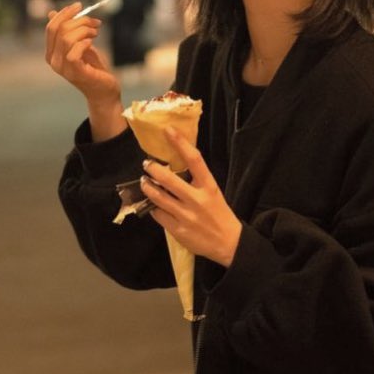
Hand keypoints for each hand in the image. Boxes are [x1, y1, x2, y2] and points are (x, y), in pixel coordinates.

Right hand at [45, 1, 118, 96]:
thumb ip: (68, 31)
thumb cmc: (93, 67)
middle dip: (79, 20)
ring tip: (96, 33)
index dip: (64, 14)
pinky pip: (74, 52)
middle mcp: (53, 61)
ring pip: (67, 38)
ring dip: (85, 30)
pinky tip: (92, 43)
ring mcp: (62, 68)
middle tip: (95, 22)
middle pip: (60, 30)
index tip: (79, 6)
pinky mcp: (74, 72)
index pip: (51, 27)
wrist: (104, 90)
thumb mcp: (80, 44)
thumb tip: (53, 12)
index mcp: (51, 52)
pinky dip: (85, 43)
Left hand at [141, 127, 241, 267]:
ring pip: (159, 197)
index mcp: (209, 187)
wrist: (228, 243)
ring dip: (148, 187)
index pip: (194, 160)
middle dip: (153, 169)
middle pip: (169, 179)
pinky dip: (154, 207)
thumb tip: (175, 166)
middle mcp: (197, 199)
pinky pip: (158, 215)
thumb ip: (196, 181)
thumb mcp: (213, 193)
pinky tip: (153, 204)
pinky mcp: (178, 230)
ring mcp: (186, 216)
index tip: (168, 130)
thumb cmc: (219, 213)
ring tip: (144, 182)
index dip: (180, 143)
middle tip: (147, 164)